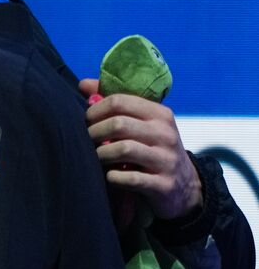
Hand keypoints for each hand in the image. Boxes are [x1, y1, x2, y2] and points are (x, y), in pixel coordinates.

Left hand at [80, 77, 201, 220]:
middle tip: (88, 140)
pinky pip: (130, 178)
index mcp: (160, 114)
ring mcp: (166, 160)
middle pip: (118, 124)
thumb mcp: (142, 124)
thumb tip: (83, 84)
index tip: (87, 121)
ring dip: (101, 154)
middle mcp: (165, 134)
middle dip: (94, 133)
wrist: (184, 185)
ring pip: (123, 149)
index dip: (95, 110)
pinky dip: (113, 177)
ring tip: (99, 157)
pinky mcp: (164, 184)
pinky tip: (111, 176)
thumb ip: (114, 104)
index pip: (119, 101)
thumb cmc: (153, 149)